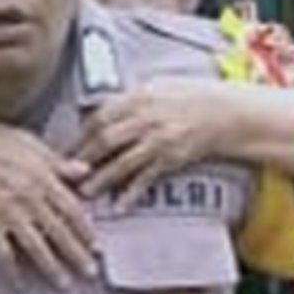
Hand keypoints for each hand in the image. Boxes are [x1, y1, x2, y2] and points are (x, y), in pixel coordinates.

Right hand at [0, 114, 97, 288]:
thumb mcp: (30, 141)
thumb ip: (59, 161)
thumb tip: (84, 170)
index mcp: (42, 177)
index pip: (73, 210)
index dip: (87, 231)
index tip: (97, 246)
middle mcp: (29, 198)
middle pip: (60, 233)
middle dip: (77, 255)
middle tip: (90, 272)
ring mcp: (8, 212)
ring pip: (37, 247)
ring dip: (52, 268)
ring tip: (64, 283)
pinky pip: (2, 252)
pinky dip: (12, 270)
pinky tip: (19, 283)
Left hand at [73, 79, 230, 206]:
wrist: (227, 112)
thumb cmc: (193, 97)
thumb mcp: (158, 87)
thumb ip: (129, 101)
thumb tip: (101, 115)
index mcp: (139, 97)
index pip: (99, 117)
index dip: (80, 136)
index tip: (68, 150)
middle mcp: (146, 117)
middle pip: (104, 140)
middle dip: (82, 159)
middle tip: (67, 175)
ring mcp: (159, 139)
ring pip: (122, 162)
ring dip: (101, 179)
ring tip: (84, 193)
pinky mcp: (173, 158)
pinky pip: (146, 178)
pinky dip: (131, 192)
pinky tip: (119, 205)